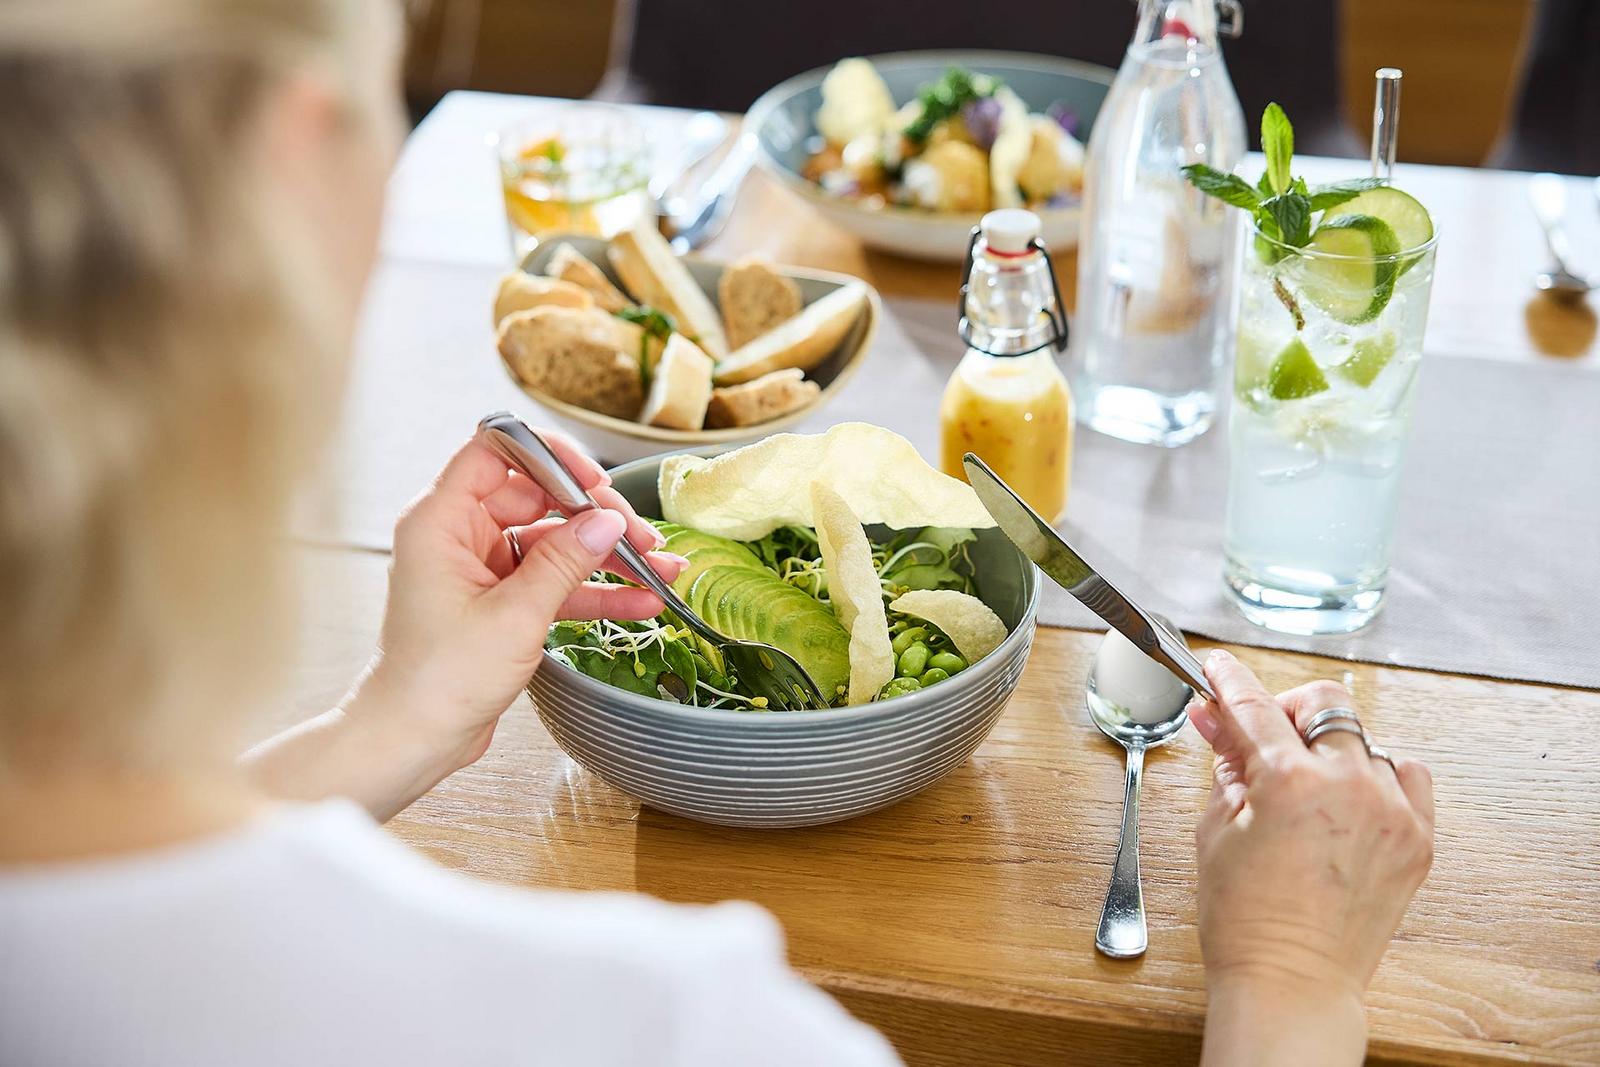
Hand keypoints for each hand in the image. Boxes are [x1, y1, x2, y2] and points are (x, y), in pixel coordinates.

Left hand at [246, 431, 685, 818]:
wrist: (413, 740)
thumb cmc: (437, 681)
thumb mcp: (513, 616)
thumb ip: (564, 563)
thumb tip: (607, 521)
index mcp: (440, 522)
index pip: (494, 452)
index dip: (547, 455)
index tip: (592, 479)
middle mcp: (458, 536)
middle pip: (537, 497)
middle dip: (594, 515)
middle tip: (638, 535)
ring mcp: (481, 570)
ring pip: (554, 543)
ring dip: (605, 556)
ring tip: (658, 565)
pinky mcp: (500, 602)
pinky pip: (554, 581)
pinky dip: (593, 590)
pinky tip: (639, 599)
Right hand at [1189, 650, 1433, 1066]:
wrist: (1292, 981)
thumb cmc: (1246, 920)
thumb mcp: (1217, 828)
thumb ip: (1224, 764)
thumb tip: (1216, 719)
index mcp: (1290, 781)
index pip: (1255, 705)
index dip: (1229, 679)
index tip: (1218, 668)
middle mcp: (1349, 786)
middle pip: (1324, 703)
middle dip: (1287, 708)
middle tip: (1262, 732)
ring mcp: (1391, 812)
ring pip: (1365, 739)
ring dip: (1331, 747)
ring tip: (1306, 783)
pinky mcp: (1417, 838)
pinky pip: (1406, 776)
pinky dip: (1378, 774)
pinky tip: (1351, 796)